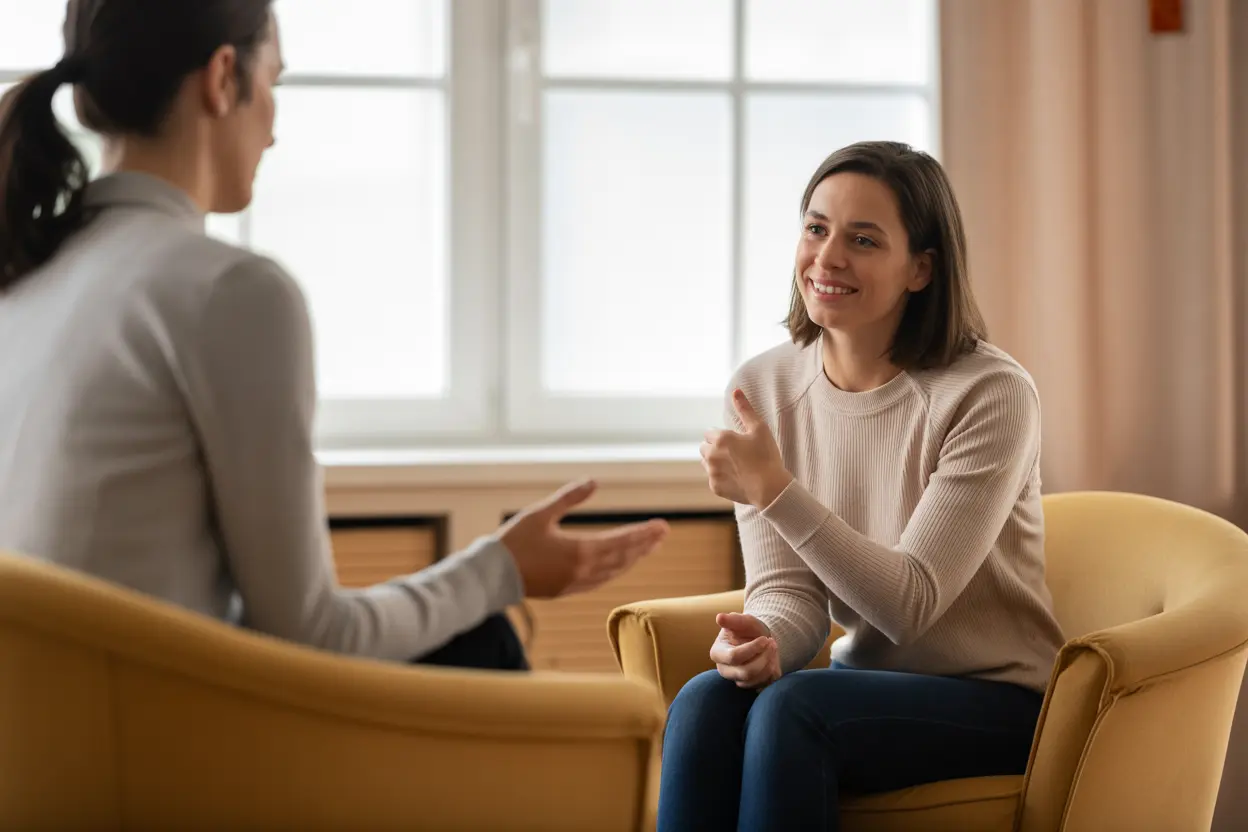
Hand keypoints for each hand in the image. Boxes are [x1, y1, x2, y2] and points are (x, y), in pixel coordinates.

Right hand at [499, 479, 669, 598]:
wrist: (492, 576)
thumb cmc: (514, 541)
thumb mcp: (540, 513)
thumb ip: (569, 497)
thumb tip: (594, 482)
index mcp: (579, 551)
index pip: (622, 541)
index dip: (643, 534)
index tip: (661, 526)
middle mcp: (583, 571)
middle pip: (623, 558)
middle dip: (644, 545)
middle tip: (662, 534)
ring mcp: (575, 583)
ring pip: (613, 571)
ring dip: (632, 559)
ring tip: (647, 548)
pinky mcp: (565, 590)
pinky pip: (599, 580)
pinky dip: (614, 570)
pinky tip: (618, 565)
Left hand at [700, 389, 793, 507]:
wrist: (770, 488)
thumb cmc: (766, 456)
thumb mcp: (759, 428)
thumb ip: (745, 409)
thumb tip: (736, 391)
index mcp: (720, 438)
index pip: (709, 432)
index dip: (721, 435)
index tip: (733, 441)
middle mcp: (711, 454)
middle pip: (703, 447)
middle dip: (714, 447)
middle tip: (733, 453)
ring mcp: (711, 472)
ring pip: (706, 463)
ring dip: (714, 461)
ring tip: (734, 465)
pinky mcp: (715, 486)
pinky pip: (712, 478)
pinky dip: (720, 477)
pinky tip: (735, 477)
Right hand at [710, 612, 780, 688]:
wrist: (759, 638)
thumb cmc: (747, 629)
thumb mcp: (742, 621)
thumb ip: (732, 620)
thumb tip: (719, 618)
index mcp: (718, 653)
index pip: (734, 657)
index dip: (752, 648)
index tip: (765, 638)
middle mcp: (725, 670)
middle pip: (746, 672)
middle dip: (764, 657)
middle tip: (772, 643)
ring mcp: (738, 680)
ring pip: (756, 680)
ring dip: (770, 662)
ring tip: (773, 648)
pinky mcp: (751, 686)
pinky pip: (765, 684)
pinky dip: (772, 671)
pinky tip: (772, 659)